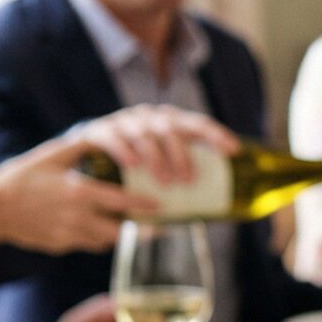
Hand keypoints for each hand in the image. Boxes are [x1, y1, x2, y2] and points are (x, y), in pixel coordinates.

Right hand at [0, 133, 153, 253]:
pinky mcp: (59, 246)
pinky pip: (86, 245)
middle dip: (140, 231)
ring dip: (119, 235)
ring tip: (136, 229)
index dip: (142, 206)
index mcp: (77, 192)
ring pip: (104, 241)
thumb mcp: (53, 155)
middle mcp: (75, 217)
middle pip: (118, 231)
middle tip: (160, 229)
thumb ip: (82, 145)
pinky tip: (102, 229)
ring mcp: (67, 235)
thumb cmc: (23, 176)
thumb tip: (105, 132)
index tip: (161, 207)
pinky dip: (97, 238)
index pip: (119, 202)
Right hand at [77, 103, 239, 185]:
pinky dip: (124, 151)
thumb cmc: (135, 161)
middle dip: (182, 155)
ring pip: (144, 134)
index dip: (216, 135)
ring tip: (164, 182)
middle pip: (171, 129)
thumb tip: (216, 204)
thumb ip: (182, 173)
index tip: (233, 151)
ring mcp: (124, 121)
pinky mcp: (100, 130)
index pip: (198, 124)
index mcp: (169, 121)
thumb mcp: (162, 162)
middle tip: (188, 181)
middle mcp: (149, 117)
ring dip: (156, 158)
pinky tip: (132, 165)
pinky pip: (114, 137)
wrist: (89, 147)